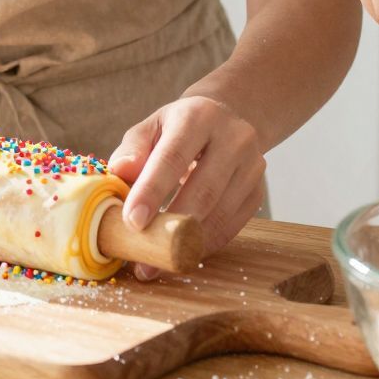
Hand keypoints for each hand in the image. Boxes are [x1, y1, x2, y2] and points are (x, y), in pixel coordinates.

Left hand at [107, 94, 265, 278]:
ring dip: (189, 242)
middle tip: (143, 253)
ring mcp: (252, 165)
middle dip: (172, 226)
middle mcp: (233, 137)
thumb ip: (133, 148)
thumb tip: (120, 172)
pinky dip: (207, 244)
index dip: (152, 191)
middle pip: (204, 189)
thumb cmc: (180, 128)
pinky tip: (185, 253)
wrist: (227, 119)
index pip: (173, 156)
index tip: (133, 221)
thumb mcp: (153, 127)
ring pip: (221, 212)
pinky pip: (233, 226)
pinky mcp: (259, 190)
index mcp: (198, 116)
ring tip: (159, 262)